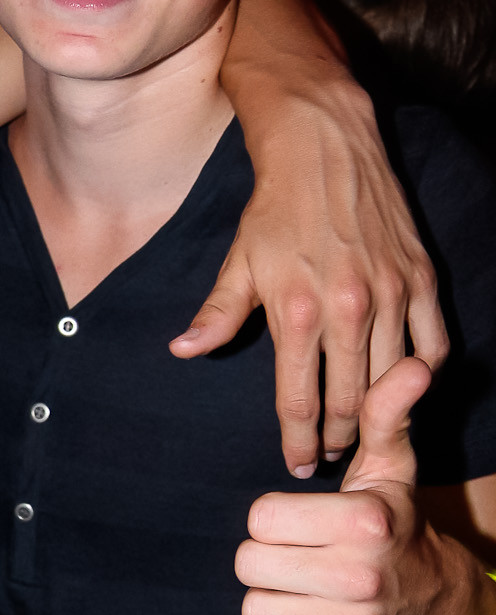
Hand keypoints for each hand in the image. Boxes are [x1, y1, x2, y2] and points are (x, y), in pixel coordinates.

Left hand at [174, 85, 446, 478]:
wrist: (324, 148)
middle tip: (332, 457)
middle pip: (348, 402)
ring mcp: (390, 294)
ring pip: (391, 381)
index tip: (298, 466)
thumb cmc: (275, 208)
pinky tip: (403, 387)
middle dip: (338, 439)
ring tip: (363, 433)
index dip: (298, 442)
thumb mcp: (239, 263)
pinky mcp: (420, 277)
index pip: (299, 401)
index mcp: (297, 313)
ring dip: (377, 415)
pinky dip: (420, 373)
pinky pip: (431, 344)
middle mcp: (349, 309)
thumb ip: (217, 314)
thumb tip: (183, 351)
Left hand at [236, 356, 452, 614]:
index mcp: (364, 522)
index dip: (274, 520)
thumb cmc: (393, 524)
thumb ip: (385, 415)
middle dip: (266, 558)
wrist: (434, 601)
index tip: (303, 523)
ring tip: (303, 589)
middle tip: (299, 557)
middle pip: (248, 564)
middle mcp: (361, 576)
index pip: (260, 519)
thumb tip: (411, 366)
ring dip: (269, 599)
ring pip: (253, 609)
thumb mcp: (390, 467)